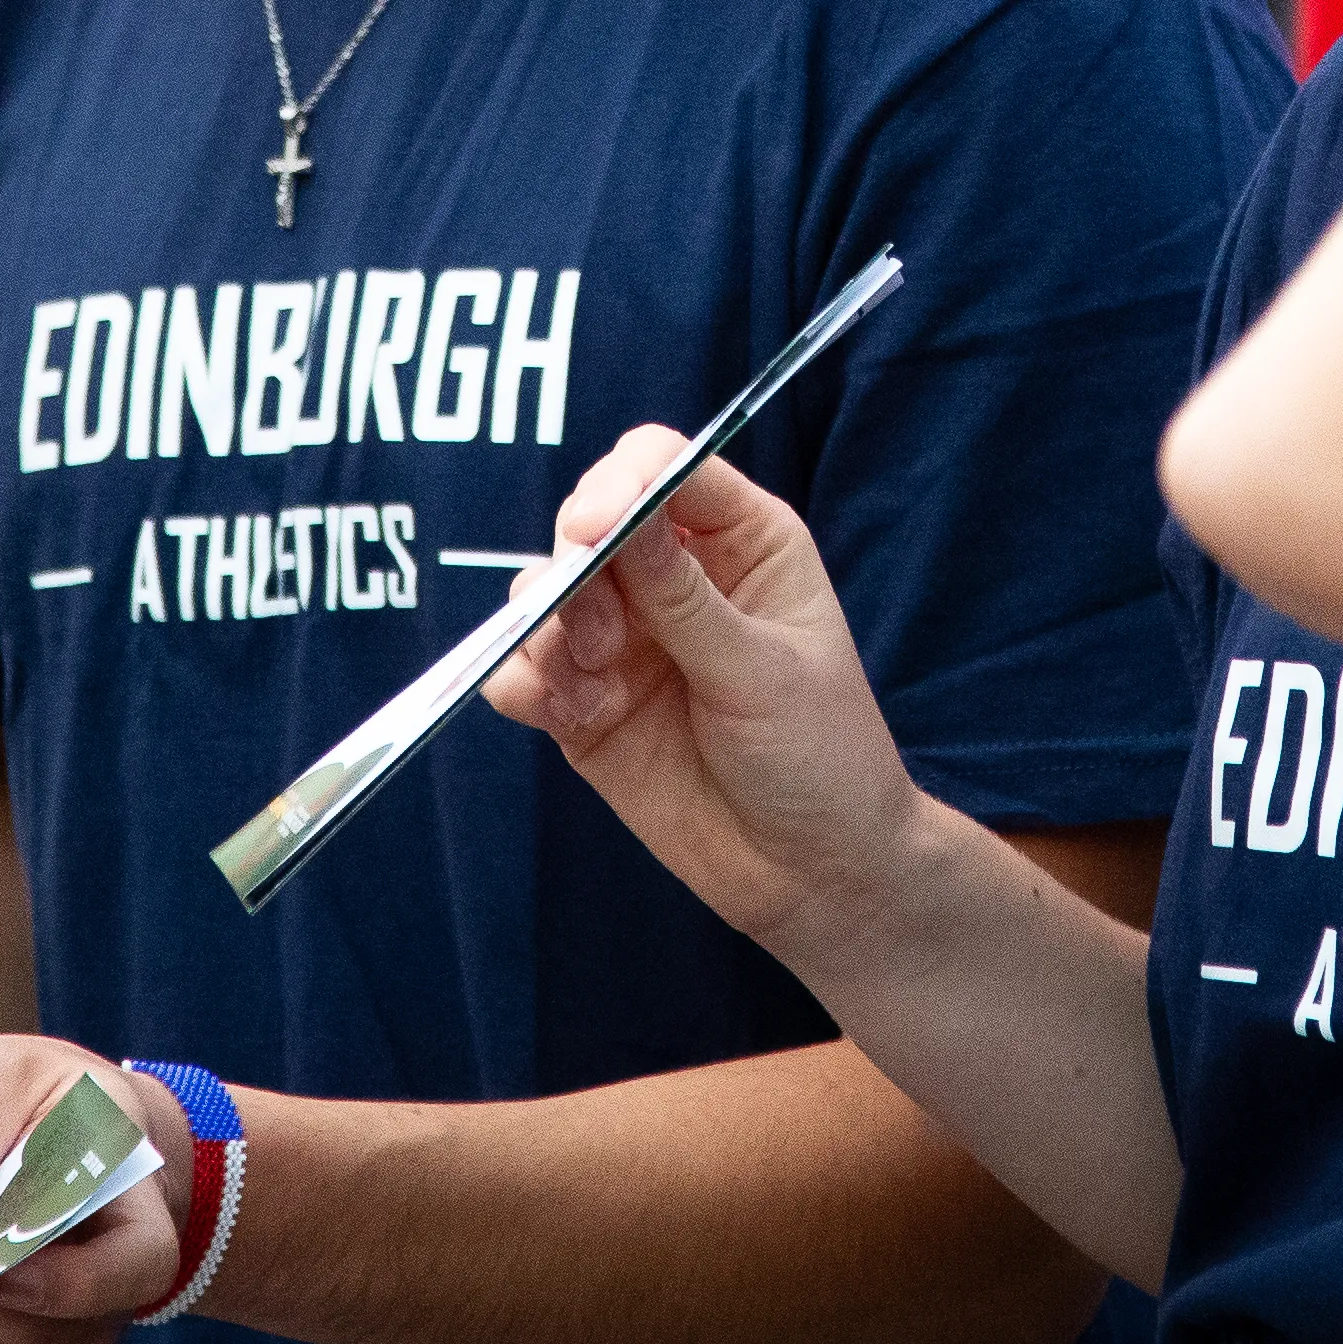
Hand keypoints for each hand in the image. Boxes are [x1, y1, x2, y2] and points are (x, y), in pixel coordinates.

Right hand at [480, 438, 927, 952]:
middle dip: (576, 567)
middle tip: (600, 637)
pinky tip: (563, 714)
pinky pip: (522, 669)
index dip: (620, 485)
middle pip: (588, 522)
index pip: (664, 468)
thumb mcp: (761, 671)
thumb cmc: (820, 757)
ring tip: (590, 684)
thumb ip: (683, 599)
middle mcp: (676, 577)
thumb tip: (619, 519)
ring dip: (548, 629)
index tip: (592, 529)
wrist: (812, 875)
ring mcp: (625, 640)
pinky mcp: (585, 704)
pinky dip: (522, 681)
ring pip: (544, 592)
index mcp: (742, 542)